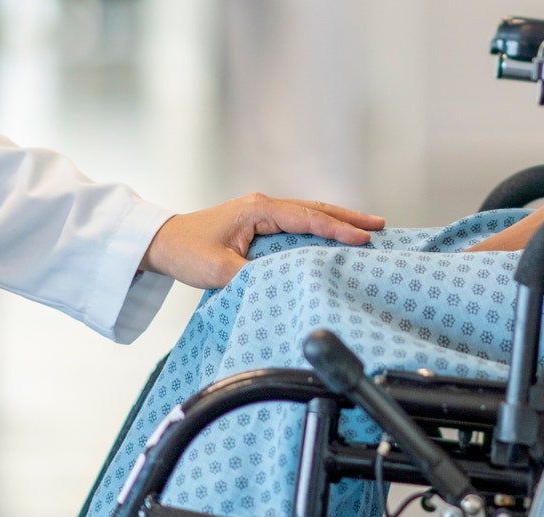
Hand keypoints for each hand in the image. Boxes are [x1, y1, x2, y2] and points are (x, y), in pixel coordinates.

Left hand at [139, 193, 384, 288]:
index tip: (363, 239)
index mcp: (257, 210)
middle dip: (348, 218)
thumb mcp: (218, 270)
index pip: (305, 218)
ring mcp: (261, 213)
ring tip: (368, 228)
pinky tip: (333, 236)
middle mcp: (263, 206)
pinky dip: (319, 227)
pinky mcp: (258, 224)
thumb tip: (283, 283)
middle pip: (315, 209)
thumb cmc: (187, 252)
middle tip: (381, 226)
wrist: (163, 242)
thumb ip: (252, 276)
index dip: (336, 229)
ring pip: (308, 214)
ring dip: (337, 220)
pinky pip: (297, 223)